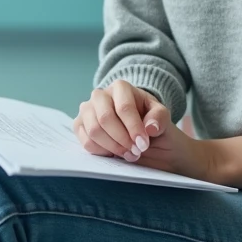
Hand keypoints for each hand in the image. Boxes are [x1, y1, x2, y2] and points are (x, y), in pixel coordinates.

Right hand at [72, 80, 215, 182]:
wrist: (142, 134)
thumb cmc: (150, 123)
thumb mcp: (162, 118)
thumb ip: (159, 118)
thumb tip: (150, 127)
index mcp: (121, 87)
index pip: (124, 107)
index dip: (133, 128)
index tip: (143, 144)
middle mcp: (100, 95)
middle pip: (105, 118)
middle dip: (122, 139)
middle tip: (136, 151)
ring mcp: (87, 110)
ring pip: (94, 130)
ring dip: (113, 147)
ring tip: (129, 154)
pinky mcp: (80, 125)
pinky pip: (86, 141)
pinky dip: (102, 152)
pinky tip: (115, 154)